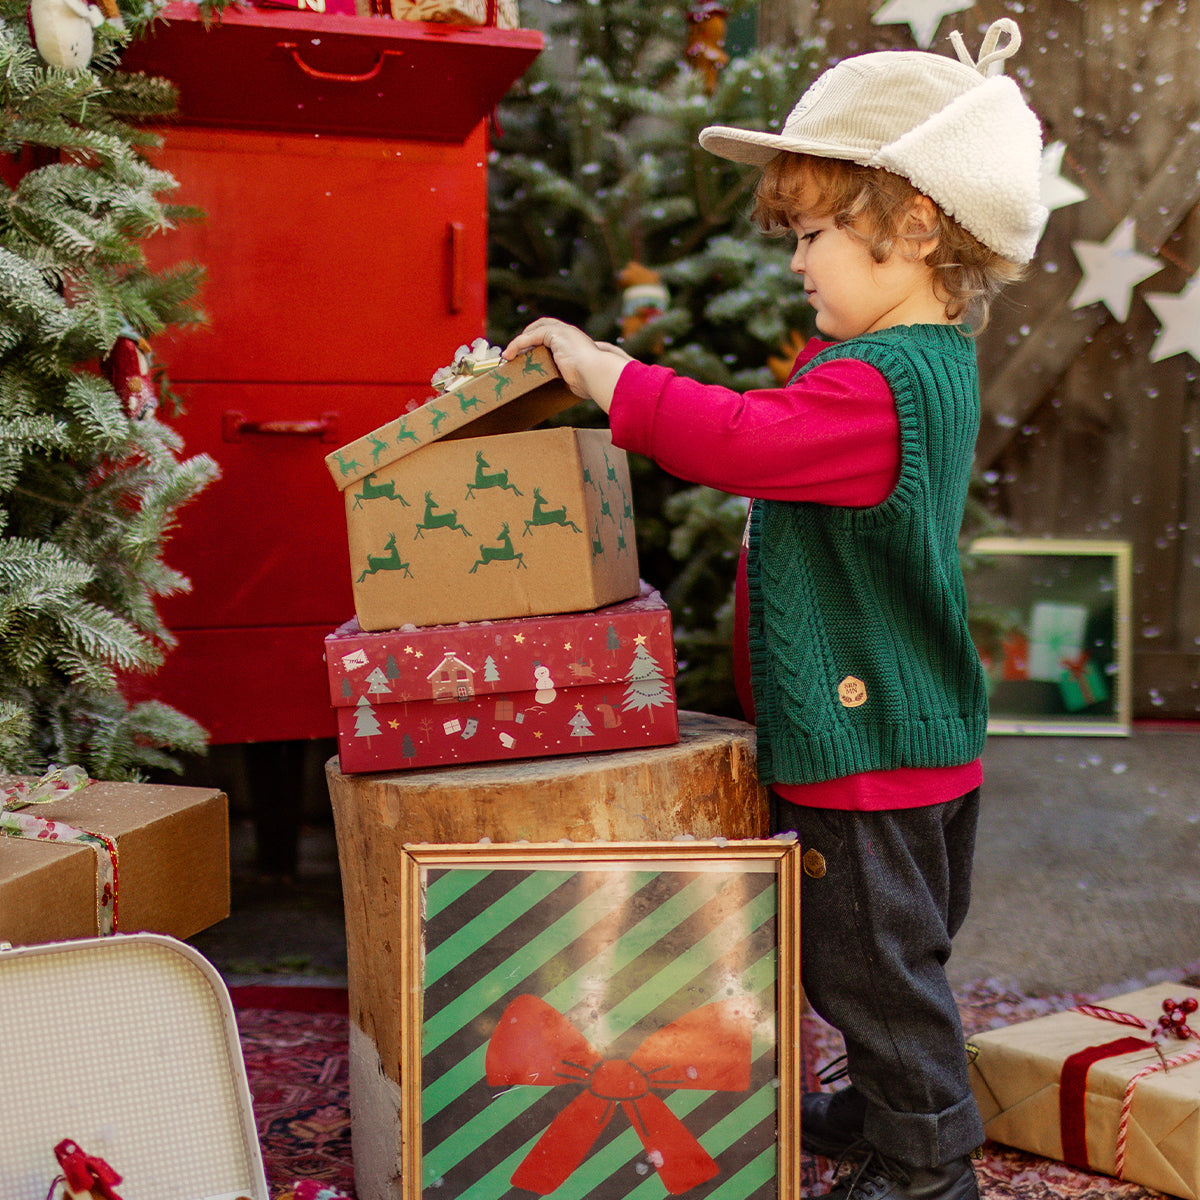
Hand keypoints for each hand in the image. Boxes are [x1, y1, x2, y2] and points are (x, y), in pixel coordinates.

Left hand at [502, 318, 630, 412]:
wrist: (595, 374)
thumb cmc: (591, 381)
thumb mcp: (576, 378)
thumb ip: (568, 377)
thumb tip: (566, 387)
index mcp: (576, 343)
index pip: (555, 336)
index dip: (540, 341)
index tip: (529, 354)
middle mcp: (570, 333)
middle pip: (543, 326)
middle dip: (528, 335)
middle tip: (516, 351)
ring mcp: (563, 331)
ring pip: (535, 329)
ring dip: (520, 341)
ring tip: (509, 354)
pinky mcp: (555, 333)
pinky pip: (529, 336)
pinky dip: (517, 344)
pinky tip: (508, 355)